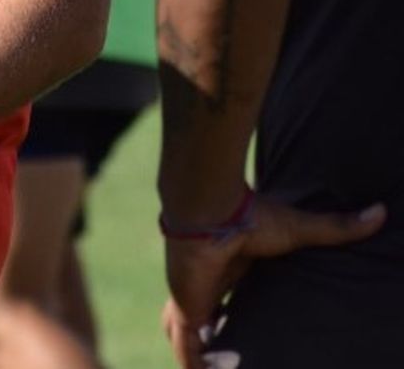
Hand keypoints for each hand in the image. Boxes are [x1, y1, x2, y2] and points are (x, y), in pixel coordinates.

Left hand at [161, 193, 385, 368]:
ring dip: (199, 354)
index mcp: (227, 266)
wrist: (215, 212)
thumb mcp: (299, 228)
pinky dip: (191, 360)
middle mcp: (206, 281)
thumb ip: (336, 227)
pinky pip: (185, 343)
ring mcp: (192, 294)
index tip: (240, 323)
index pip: (224, 292)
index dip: (227, 309)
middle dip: (210, 334)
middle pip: (203, 315)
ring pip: (189, 332)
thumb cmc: (252, 217)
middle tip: (230, 358)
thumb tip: (380, 212)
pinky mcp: (186, 306)